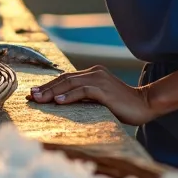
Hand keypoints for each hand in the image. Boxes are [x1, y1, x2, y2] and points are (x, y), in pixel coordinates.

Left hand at [26, 65, 158, 125]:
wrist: (145, 104)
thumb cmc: (122, 105)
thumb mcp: (99, 99)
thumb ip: (84, 97)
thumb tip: (63, 104)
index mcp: (92, 73)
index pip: (65, 78)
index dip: (49, 86)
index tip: (34, 94)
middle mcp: (94, 73)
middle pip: (64, 79)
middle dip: (46, 88)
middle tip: (31, 96)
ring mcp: (100, 80)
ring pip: (70, 84)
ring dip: (53, 92)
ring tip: (39, 99)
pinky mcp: (105, 90)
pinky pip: (83, 91)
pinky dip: (69, 96)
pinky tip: (58, 101)